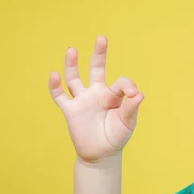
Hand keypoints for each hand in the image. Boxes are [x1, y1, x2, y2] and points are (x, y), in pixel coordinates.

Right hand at [49, 36, 143, 163]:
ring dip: (72, 64)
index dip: (128, 85)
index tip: (134, 94)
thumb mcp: (127, 123)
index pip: (121, 82)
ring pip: (74, 79)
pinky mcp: (70, 110)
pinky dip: (55, 86)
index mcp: (114, 96)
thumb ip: (131, 108)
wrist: (101, 154)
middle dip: (99, 54)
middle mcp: (97, 94)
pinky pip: (60, 96)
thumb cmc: (116, 137)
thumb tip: (139, 94)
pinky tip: (54, 75)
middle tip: (102, 38)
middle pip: (96, 69)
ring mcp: (83, 100)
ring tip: (72, 49)